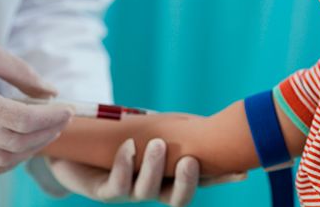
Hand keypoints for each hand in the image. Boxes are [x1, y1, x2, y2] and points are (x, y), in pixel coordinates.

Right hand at [0, 37, 73, 177]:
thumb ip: (25, 75)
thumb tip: (52, 93)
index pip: (24, 120)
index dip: (52, 117)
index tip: (69, 109)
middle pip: (19, 142)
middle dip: (49, 132)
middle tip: (64, 119)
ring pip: (5, 160)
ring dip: (33, 148)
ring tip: (48, 131)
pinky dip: (11, 161)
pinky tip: (24, 145)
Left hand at [48, 139, 246, 205]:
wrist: (78, 149)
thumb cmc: (122, 136)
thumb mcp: (150, 129)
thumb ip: (174, 130)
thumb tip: (204, 121)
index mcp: (170, 175)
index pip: (201, 179)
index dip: (221, 179)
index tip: (242, 172)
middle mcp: (154, 187)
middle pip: (177, 199)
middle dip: (186, 183)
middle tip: (190, 161)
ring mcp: (130, 191)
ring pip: (147, 192)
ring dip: (153, 168)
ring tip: (156, 143)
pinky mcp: (105, 191)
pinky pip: (118, 184)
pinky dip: (125, 165)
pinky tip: (128, 146)